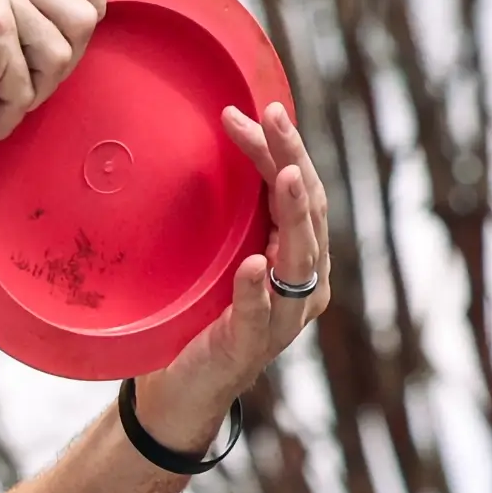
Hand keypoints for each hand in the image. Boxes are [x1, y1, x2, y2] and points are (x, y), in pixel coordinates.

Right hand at [0, 0, 106, 142]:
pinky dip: (2, 117)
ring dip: (32, 94)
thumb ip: (15, 1)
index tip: (63, 43)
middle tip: (22, 86)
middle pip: (85, 15)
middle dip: (62, 65)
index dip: (91, 7)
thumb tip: (83, 27)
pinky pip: (26, 88)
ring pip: (61, 54)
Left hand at [133, 102, 331, 442]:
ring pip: (298, 261)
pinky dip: (257, 290)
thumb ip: (232, 210)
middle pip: (307, 213)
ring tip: (284, 175)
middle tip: (275, 118)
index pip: (301, 191)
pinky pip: (260, 316)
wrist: (184, 384)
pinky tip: (252, 264)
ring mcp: (284, 319)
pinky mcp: (252, 348)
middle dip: (292, 160)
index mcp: (300, 255)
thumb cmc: (206, 310)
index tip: (261, 108)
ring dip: (293, 214)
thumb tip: (215, 137)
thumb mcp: (222, 250)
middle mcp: (304, 284)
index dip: (284, 148)